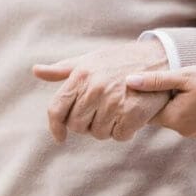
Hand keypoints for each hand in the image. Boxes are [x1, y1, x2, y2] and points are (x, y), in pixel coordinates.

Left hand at [33, 40, 168, 141]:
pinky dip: (124, 131)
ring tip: (117, 112)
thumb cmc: (119, 61)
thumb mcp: (90, 60)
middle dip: (87, 124)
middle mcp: (95, 88)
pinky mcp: (133, 113)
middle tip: (101, 114)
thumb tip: (36, 70)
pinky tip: (130, 117)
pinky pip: (119, 136)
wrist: (160, 58)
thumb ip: (62, 69)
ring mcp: (114, 101)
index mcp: (80, 75)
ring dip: (107, 128)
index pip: (57, 109)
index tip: (60, 136)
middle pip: (77, 126)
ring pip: (98, 133)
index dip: (55, 127)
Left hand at [126, 63, 195, 137]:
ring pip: (176, 115)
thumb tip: (129, 82)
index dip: (146, 97)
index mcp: (173, 119)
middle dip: (162, 99)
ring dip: (176, 101)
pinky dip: (189, 105)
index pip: (147, 113)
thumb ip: (155, 81)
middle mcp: (183, 130)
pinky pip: (190, 116)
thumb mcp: (183, 75)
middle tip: (169, 79)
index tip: (149, 83)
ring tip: (186, 84)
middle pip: (162, 114)